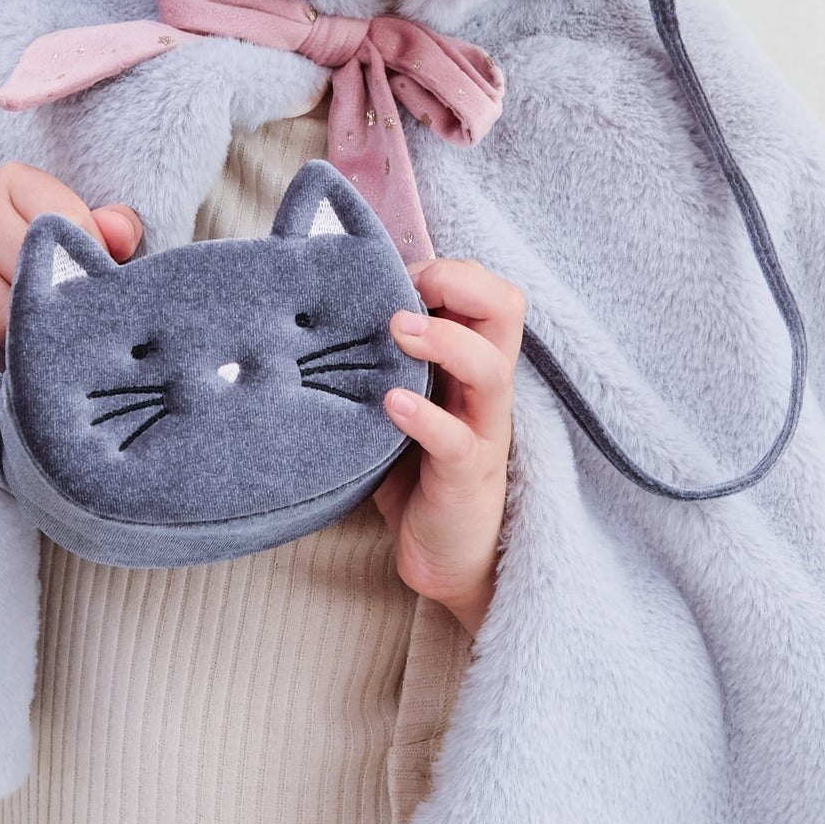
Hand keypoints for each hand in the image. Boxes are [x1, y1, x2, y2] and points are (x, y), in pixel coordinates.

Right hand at [0, 165, 142, 497]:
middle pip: (31, 269)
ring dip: (12, 337)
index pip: (67, 223)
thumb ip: (102, 236)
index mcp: (14, 182)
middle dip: (45, 310)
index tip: (85, 293)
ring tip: (4, 330)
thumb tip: (123, 236)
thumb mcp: (60, 251)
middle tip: (44, 324)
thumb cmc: (10, 278)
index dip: (84, 269)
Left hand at [371, 258, 523, 636]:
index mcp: (470, 359)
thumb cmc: (412, 464)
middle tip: (408, 288)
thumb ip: (377, 353)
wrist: (441, 555)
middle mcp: (484, 387)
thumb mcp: (397, 393)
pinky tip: (390, 404)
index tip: (394, 274)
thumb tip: (317, 300)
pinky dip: (425, 416)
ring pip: (491, 367)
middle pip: (507, 307)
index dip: (446, 268)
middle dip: (458, 281)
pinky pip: (457, 440)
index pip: (486, 289)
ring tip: (397, 330)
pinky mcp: (467, 477)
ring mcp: (483, 430)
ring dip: (443, 340)